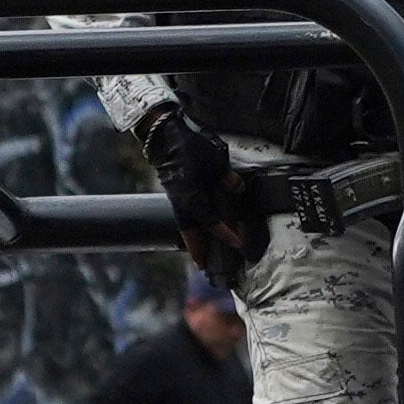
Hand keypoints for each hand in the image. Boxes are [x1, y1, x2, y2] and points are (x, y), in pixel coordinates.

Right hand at [140, 105, 260, 276]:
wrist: (165, 137)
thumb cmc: (189, 148)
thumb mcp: (215, 161)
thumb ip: (228, 178)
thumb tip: (238, 188)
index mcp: (193, 197)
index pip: (211, 222)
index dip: (225, 234)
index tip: (237, 244)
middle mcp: (182, 202)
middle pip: (190, 232)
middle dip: (197, 250)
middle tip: (203, 265)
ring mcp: (176, 199)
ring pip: (184, 226)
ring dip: (191, 240)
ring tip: (197, 253)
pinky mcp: (174, 193)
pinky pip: (182, 215)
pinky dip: (189, 226)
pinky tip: (195, 228)